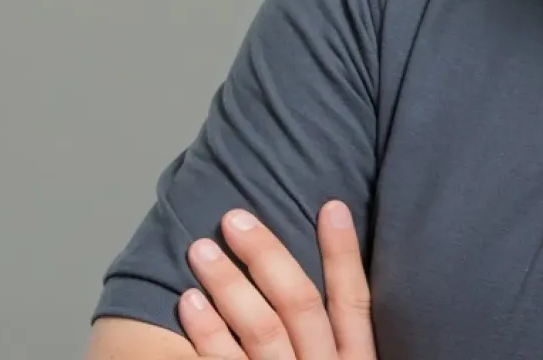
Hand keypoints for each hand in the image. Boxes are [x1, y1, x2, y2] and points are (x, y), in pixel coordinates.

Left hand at [180, 200, 376, 358]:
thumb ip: (334, 336)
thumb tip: (306, 271)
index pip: (353, 302)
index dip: (343, 253)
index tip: (331, 206)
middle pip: (300, 305)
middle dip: (268, 257)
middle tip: (235, 220)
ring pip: (262, 328)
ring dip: (229, 283)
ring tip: (200, 249)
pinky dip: (207, 330)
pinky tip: (189, 300)